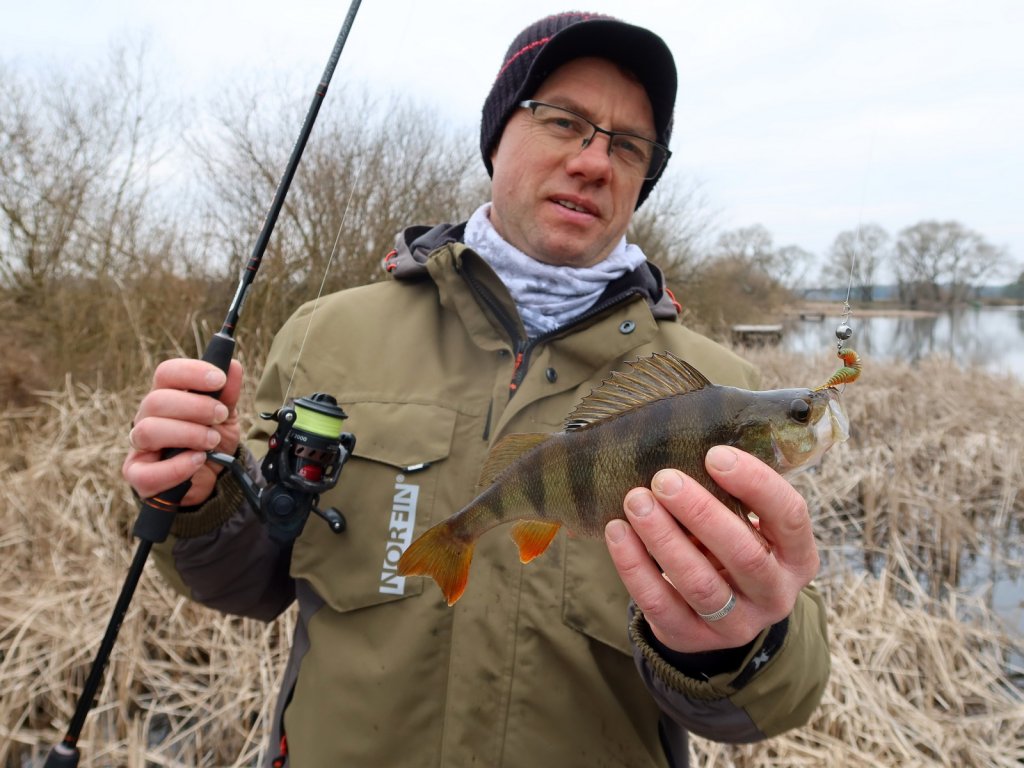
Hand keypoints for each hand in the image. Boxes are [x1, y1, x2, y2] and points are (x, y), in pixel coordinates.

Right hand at [122, 358, 244, 506]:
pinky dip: (177, 467)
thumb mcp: (225, 418)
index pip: (166, 373)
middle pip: (156, 400)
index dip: (192, 372)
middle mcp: (147, 417)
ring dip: (188, 434)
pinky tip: (198, 461)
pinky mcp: (138, 475)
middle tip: (220, 416)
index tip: (220, 380)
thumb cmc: (211, 443)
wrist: (212, 479)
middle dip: (195, 407)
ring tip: (212, 441)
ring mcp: (140, 447)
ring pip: (149, 431)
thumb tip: (233, 366)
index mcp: (166, 396)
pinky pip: (148, 472)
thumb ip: (227, 394)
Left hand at [605, 445, 819, 653]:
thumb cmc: (731, 545)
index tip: (714, 454)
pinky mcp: (692, 638)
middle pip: (743, 554)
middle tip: (664, 479)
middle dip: (700, 512)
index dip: (755, 483)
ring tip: (636, 501)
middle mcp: (775, 595)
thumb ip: (731, 494)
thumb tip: (687, 444)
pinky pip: (659, 603)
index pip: (789, 516)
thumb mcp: (746, 523)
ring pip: (699, 583)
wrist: (719, 613)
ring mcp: (736, 624)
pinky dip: (634, 566)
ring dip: (663, 538)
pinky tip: (617, 532)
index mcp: (798, 557)